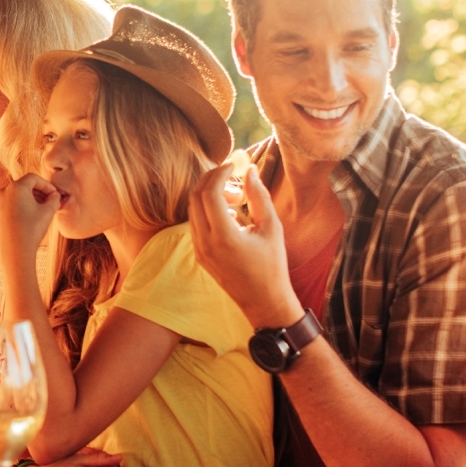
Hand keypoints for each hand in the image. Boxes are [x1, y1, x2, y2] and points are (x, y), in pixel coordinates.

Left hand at [0, 173, 59, 254]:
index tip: (55, 194)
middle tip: (50, 201)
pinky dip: (21, 206)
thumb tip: (55, 195)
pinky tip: (31, 217)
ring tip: (42, 209)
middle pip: (24, 185)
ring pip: (17, 195)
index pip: (34, 178)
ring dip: (31, 199)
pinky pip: (10, 204)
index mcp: (16, 187)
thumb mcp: (48, 212)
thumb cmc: (32, 230)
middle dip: (39, 192)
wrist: (15, 252)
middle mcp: (4, 192)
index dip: (47, 185)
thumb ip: (54, 199)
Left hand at [186, 162, 302, 328]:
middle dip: (210, 180)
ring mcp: (199, 251)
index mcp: (224, 237)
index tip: (232, 165)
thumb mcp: (271, 228)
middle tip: (230, 174)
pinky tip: (229, 213)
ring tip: (234, 196)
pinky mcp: (199, 255)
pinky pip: (195, 224)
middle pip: (195, 198)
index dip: (218, 173)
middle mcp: (205, 244)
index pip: (209, 193)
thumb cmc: (273, 265)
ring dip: (208, 195)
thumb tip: (249, 170)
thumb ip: (259, 196)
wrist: (263, 301)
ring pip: (192, 210)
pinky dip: (207, 210)